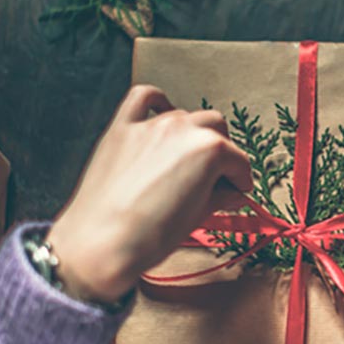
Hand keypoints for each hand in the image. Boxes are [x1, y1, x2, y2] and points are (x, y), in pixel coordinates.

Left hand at [47, 85, 252, 303]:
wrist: (102, 244)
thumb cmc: (149, 237)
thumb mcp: (198, 218)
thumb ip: (220, 197)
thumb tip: (231, 193)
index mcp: (210, 150)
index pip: (238, 160)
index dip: (241, 180)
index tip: (237, 191)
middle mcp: (183, 129)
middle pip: (216, 128)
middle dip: (221, 152)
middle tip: (215, 179)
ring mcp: (151, 125)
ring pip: (185, 116)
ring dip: (191, 135)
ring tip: (185, 162)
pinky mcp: (123, 128)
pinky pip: (143, 98)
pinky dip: (156, 103)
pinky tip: (160, 118)